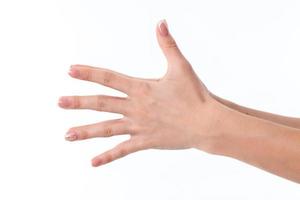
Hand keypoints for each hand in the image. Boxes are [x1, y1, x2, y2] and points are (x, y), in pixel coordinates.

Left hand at [58, 20, 222, 166]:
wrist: (206, 123)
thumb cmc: (195, 94)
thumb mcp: (181, 66)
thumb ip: (168, 45)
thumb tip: (161, 22)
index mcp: (141, 88)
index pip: (109, 78)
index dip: (89, 73)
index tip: (70, 70)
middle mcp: (136, 108)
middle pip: (102, 104)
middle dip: (79, 102)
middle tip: (59, 102)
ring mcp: (139, 126)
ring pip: (107, 129)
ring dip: (86, 131)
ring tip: (67, 135)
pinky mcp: (146, 141)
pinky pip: (123, 150)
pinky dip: (108, 156)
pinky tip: (92, 162)